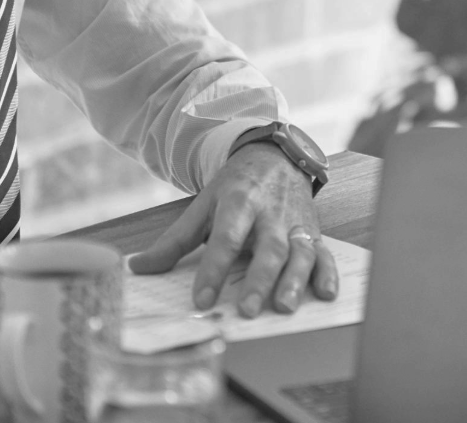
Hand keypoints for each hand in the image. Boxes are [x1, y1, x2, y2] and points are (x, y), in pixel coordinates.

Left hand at [126, 142, 337, 317]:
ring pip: (300, 253)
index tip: (202, 299)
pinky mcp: (314, 233)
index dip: (213, 270)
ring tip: (283, 306)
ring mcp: (296, 224)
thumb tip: (138, 267)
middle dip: (259, 279)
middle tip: (246, 309)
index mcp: (239, 202)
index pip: (226, 238)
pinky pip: (325, 254)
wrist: (276, 157)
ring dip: (294, 280)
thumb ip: (174, 241)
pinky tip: (326, 294)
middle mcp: (271, 213)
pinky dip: (328, 274)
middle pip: (268, 248)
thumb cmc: (237, 187)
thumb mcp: (203, 205)